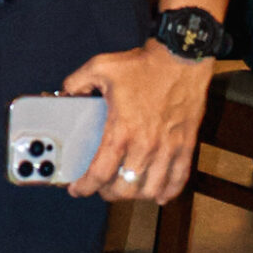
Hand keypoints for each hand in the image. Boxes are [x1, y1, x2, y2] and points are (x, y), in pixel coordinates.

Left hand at [62, 40, 213, 203]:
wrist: (181, 57)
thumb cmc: (143, 64)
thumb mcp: (100, 67)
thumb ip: (77, 82)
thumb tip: (65, 93)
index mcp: (121, 130)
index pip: (99, 173)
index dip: (85, 187)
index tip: (77, 189)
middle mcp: (145, 145)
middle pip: (124, 188)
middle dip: (107, 193)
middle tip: (100, 187)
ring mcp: (168, 148)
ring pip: (151, 188)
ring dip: (135, 195)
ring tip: (125, 190)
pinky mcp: (186, 145)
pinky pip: (179, 178)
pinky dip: (168, 191)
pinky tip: (159, 195)